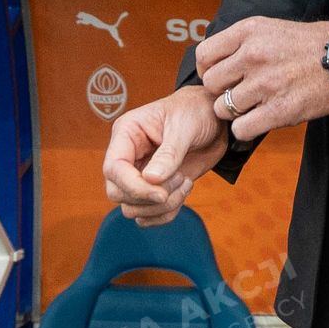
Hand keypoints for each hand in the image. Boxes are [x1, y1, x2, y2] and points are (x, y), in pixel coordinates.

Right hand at [103, 87, 229, 226]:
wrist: (214, 119)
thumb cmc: (196, 111)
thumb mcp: (185, 126)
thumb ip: (169, 153)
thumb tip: (151, 179)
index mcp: (127, 133)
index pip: (113, 169)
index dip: (133, 186)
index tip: (161, 193)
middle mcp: (128, 156)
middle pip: (117, 193)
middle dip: (149, 197)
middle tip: (181, 179)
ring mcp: (139, 175)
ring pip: (132, 208)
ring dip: (162, 206)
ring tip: (185, 182)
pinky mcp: (154, 189)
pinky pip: (149, 215)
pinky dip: (167, 212)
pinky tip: (185, 190)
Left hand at [197, 18, 328, 141]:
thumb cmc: (307, 44)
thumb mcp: (269, 28)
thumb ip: (239, 42)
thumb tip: (211, 63)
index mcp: (249, 31)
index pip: (204, 55)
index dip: (209, 70)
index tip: (222, 76)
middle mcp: (253, 55)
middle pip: (211, 84)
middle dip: (222, 92)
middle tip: (240, 93)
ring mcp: (266, 83)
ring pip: (223, 109)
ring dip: (235, 112)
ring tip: (254, 105)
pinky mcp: (280, 110)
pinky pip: (241, 129)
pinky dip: (246, 129)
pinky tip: (260, 120)